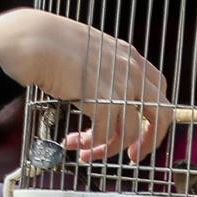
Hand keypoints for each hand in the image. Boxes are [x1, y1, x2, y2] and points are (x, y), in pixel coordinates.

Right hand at [0, 10, 172, 162]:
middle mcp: (133, 72)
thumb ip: (107, 71)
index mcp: (132, 58)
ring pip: (130, 132)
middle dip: (149, 141)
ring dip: (108, 149)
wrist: (35, 41)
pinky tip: (73, 143)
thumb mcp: (93, 51)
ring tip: (87, 152)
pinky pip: (106, 136)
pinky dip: (91, 145)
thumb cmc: (53, 44)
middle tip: (132, 156)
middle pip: (162, 115)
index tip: (140, 131)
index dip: (152, 116)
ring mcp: (121, 87)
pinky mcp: (103, 101)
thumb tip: (106, 99)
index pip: (159, 91)